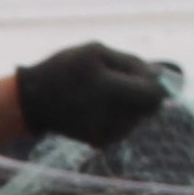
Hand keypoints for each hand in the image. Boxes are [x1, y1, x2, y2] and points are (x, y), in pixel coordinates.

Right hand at [12, 41, 172, 151]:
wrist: (32, 101)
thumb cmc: (64, 69)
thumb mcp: (95, 52)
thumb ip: (131, 62)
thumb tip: (161, 75)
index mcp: (110, 91)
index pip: (154, 94)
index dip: (155, 82)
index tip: (142, 73)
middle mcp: (111, 118)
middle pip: (149, 107)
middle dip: (140, 92)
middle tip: (116, 81)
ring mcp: (107, 134)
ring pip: (138, 116)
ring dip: (129, 103)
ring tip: (101, 93)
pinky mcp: (102, 142)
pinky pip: (125, 126)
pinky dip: (118, 115)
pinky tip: (97, 107)